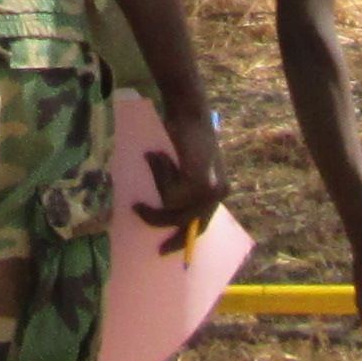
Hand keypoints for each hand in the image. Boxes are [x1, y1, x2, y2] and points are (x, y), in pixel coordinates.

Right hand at [140, 103, 227, 242]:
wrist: (189, 111)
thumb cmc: (182, 135)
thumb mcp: (183, 167)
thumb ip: (180, 188)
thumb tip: (162, 213)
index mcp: (219, 190)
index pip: (202, 223)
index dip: (184, 238)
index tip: (165, 249)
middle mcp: (219, 193)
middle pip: (186, 222)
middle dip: (161, 224)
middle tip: (142, 223)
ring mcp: (209, 190)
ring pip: (173, 208)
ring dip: (156, 187)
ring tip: (150, 164)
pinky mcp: (197, 184)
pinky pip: (169, 194)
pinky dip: (159, 174)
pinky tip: (158, 155)